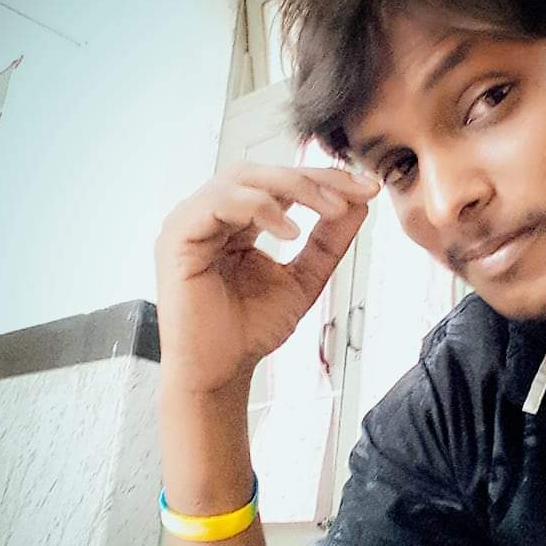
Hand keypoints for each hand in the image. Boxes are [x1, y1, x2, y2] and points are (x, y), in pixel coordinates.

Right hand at [155, 161, 379, 394]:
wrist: (221, 373)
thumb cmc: (249, 331)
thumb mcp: (304, 278)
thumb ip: (328, 241)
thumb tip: (359, 203)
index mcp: (237, 221)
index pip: (282, 184)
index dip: (326, 181)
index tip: (368, 190)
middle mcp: (211, 214)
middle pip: (265, 172)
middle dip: (315, 178)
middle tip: (353, 194)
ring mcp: (191, 222)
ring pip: (244, 178)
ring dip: (294, 189)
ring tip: (330, 210)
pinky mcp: (177, 237)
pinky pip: (220, 203)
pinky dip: (260, 209)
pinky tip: (291, 232)